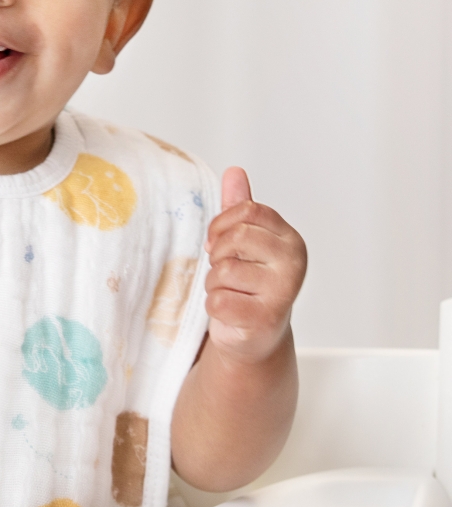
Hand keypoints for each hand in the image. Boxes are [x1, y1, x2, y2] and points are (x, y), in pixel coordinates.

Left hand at [203, 168, 305, 363]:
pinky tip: (231, 310)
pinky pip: (219, 300)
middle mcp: (293, 262)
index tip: (218, 240)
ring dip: (215, 282)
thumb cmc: (248, 283)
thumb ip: (239, 207)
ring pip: (224, 270)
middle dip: (218, 253)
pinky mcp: (264, 318)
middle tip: (224, 268)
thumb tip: (234, 171)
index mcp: (289, 239)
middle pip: (237, 236)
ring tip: (231, 291)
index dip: (222, 224)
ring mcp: (283, 291)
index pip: (248, 210)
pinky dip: (214, 305)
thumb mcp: (244, 241)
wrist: (255, 335)